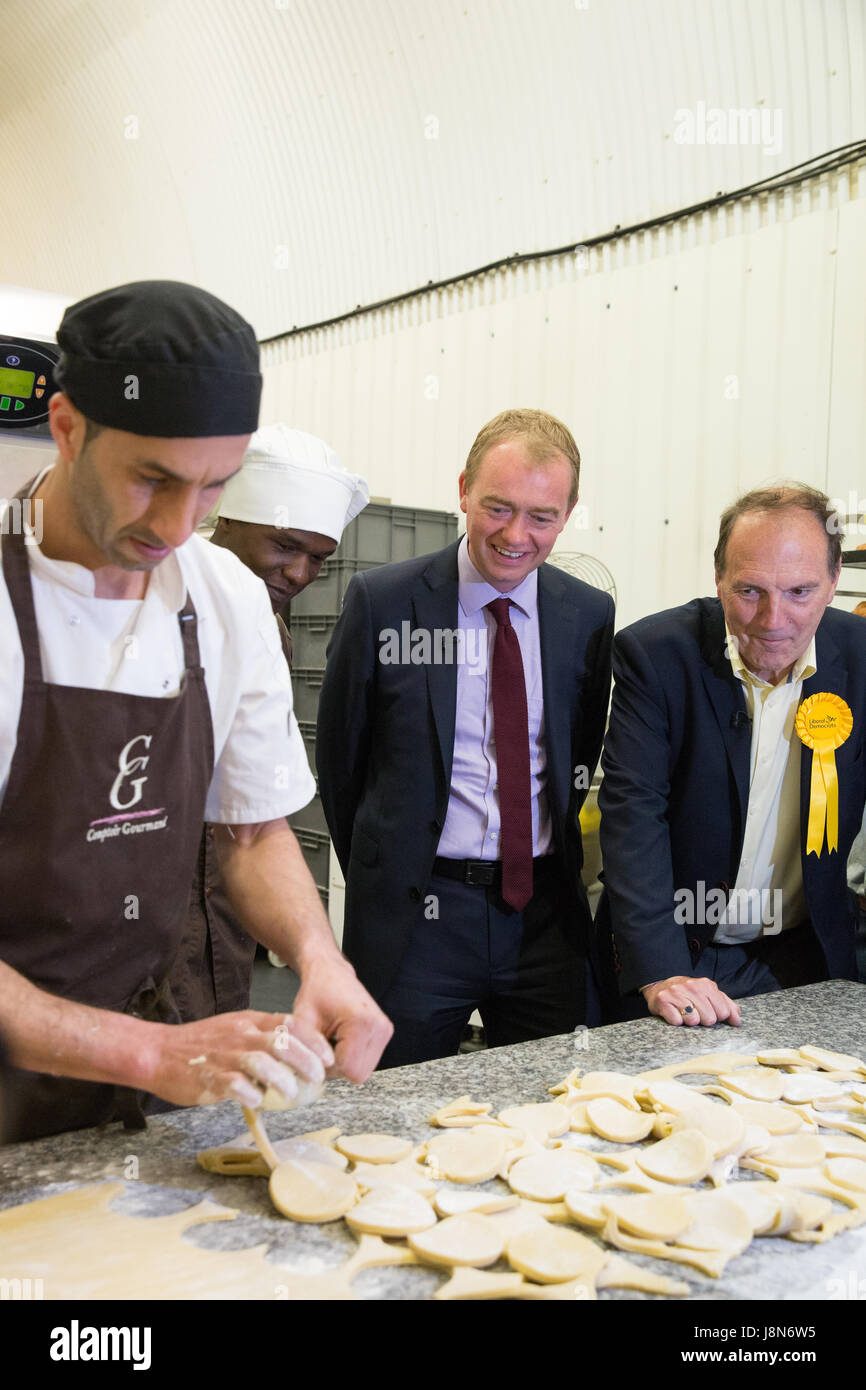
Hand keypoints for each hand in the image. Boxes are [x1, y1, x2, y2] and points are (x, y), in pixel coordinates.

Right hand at [142, 1010, 333, 1108]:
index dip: (314, 1041)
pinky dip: (250, 1094)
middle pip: (283, 1042)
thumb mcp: (237, 1031)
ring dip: (282, 1079)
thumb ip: (264, 1039)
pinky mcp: (208, 1076)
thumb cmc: (200, 1045)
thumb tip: (298, 1058)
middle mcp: (240, 1034)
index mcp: (250, 1022)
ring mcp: (224, 1055)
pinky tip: (257, 1102)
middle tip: (318, 1080)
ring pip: (261, 1061)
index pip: (291, 1023)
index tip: (328, 1058)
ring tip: (291, 1094)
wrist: (157, 1052)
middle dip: (306, 1061)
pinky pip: (233, 1084)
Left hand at [291, 953, 393, 1082]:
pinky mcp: (384, 1033)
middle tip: (322, 1047)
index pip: (347, 1068)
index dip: (325, 1066)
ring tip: (331, 1042)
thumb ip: (306, 1049)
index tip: (315, 1050)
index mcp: (363, 1022)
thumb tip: (310, 1074)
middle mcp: (380, 1027)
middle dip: (336, 1067)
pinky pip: (367, 1061)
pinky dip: (352, 1057)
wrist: (331, 972)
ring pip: (363, 1070)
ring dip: (344, 1063)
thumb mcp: (302, 1021)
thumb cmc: (316, 992)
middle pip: (358, 1074)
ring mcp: (385, 1031)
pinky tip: (340, 1041)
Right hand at [642, 976, 741, 1027]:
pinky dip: (676, 1021)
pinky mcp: (662, 1001)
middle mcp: (691, 986)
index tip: (709, 1012)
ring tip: (684, 1013)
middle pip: (709, 1019)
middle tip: (695, 1012)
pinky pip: (676, 1021)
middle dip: (703, 1020)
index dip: (718, 1017)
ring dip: (689, 1021)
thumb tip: (737, 1021)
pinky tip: (674, 1013)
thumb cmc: (688, 994)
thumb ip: (726, 1005)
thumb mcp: (708, 995)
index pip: (723, 1012)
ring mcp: (676, 992)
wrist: (659, 987)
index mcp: (706, 984)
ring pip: (693, 1021)